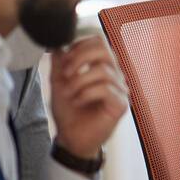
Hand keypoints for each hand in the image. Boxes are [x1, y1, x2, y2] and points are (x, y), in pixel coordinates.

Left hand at [49, 35, 128, 160]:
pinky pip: (106, 89)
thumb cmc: (69, 111)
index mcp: (101, 66)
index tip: (64, 59)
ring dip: (79, 81)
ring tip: (69, 93)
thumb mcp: (58, 82)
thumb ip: (59, 62)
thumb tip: (58, 43)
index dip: (80, 45)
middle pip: (104, 49)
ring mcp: (119, 89)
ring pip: (103, 71)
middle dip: (80, 58)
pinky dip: (86, 94)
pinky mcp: (121, 104)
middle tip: (66, 73)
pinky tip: (78, 101)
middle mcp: (114, 75)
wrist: (71, 138)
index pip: (99, 42)